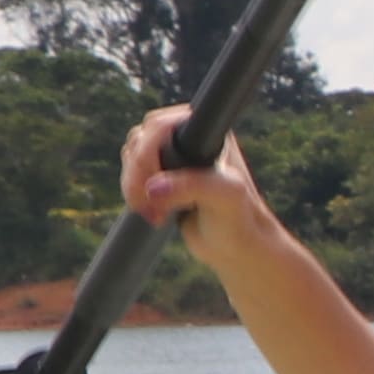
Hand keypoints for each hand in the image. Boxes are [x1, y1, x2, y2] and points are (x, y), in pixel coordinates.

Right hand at [123, 105, 270, 257]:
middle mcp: (189, 139)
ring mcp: (173, 158)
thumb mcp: (224, 197)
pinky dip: (134, 195)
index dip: (149, 153)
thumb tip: (153, 188)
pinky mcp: (161, 178)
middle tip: (151, 204)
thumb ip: (192, 186)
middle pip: (140, 140)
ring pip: (132, 158)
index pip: (160, 126)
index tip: (155, 185)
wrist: (237, 248)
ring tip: (156, 215)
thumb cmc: (241, 218)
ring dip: (134, 188)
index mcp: (208, 132)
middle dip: (139, 175)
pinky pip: (132, 176)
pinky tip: (155, 215)